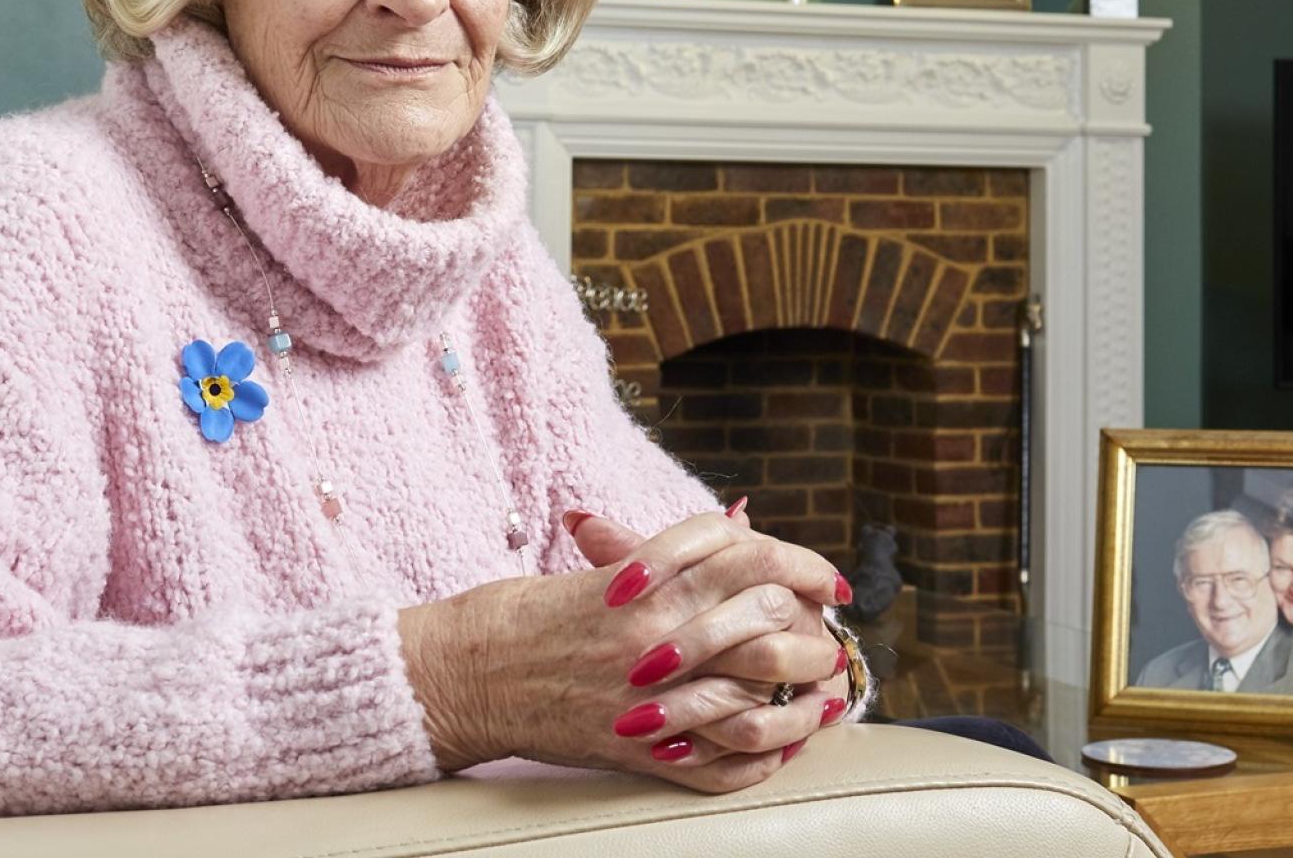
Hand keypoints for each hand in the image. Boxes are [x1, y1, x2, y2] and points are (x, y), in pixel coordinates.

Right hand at [393, 507, 849, 792]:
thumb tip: (737, 529)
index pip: (748, 555)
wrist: (460, 672)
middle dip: (815, 632)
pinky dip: (762, 758)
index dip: (800, 562)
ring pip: (756, 697)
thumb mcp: (597, 570)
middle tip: (832, 639)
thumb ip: (666, 554)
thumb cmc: (522, 615)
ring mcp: (646, 698)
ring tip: (826, 696)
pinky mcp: (634, 750)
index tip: (825, 579)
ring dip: (803, 699)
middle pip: (767, 622)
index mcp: (643, 582)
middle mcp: (652, 635)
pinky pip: (718, 763)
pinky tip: (785, 747)